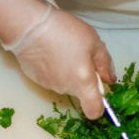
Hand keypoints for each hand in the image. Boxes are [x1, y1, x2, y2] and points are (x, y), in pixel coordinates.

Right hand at [2, 2, 114, 118]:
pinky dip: (54, 68)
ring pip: (66, 83)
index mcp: (83, 83)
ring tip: (63, 49)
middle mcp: (66, 89)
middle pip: (80, 91)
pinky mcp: (36, 79)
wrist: (29, 26)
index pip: (94, 111)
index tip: (100, 90)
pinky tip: (50, 51)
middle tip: (81, 54)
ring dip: (68, 71)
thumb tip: (109, 79)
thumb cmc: (64, 31)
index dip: (99, 105)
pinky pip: (52, 78)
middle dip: (84, 77)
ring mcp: (49, 85)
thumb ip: (105, 63)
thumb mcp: (93, 41)